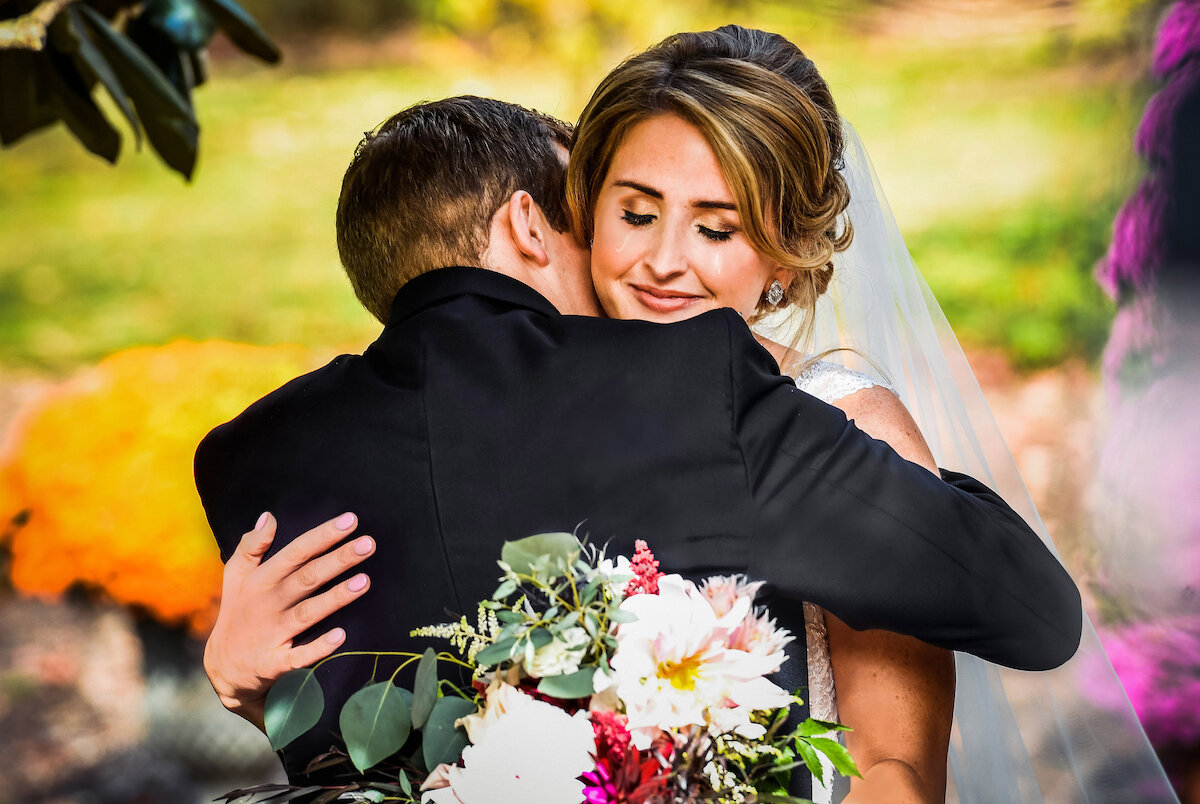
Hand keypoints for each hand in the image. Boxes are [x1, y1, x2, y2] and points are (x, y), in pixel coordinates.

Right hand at [203, 511, 374, 730]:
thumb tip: (269, 517)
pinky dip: (318, 647)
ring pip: (307, 613)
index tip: (351, 520)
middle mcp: (266, 604)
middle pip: (306, 578)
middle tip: (368, 544)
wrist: (221, 669)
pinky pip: (298, 656)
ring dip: (335, 597)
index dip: (322, 536)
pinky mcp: (274, 663)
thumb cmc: (237, 613)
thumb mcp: (234, 577)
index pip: (295, 552)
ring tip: (364, 581)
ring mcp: (271, 634)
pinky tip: (341, 635)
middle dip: (337, 560)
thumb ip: (250, 546)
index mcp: (260, 581)